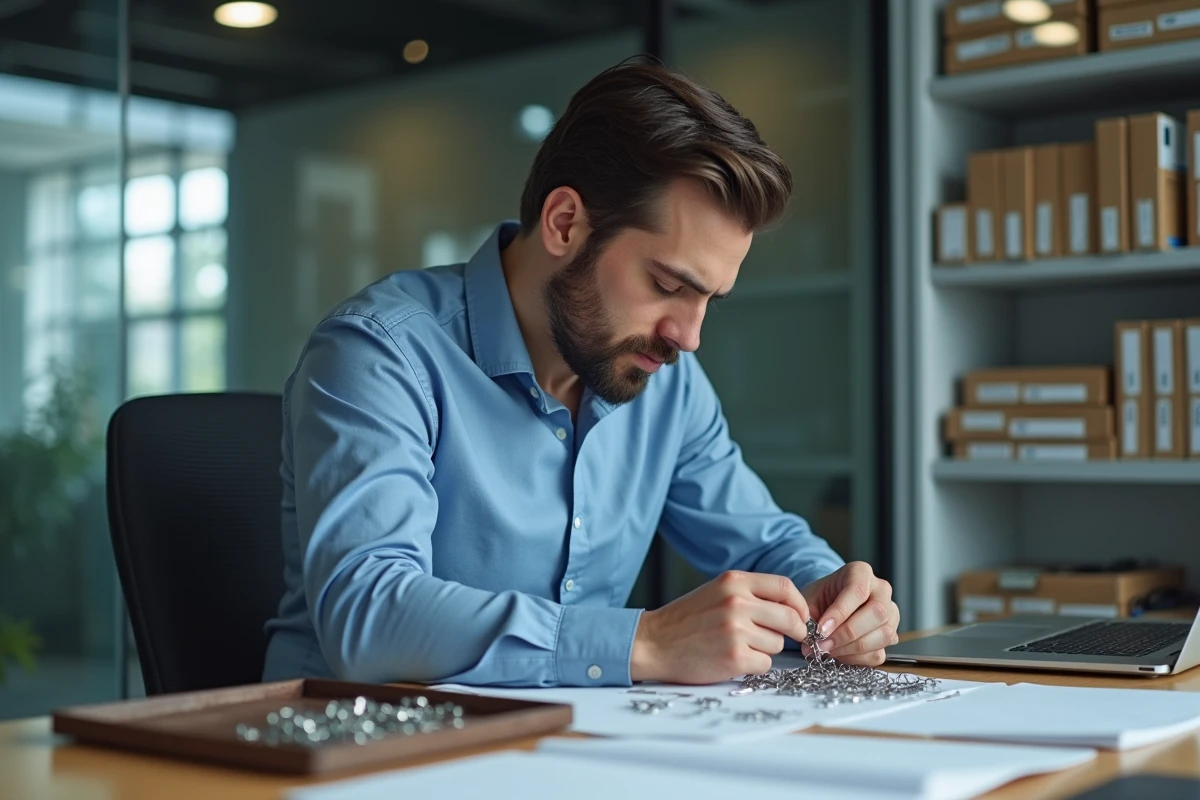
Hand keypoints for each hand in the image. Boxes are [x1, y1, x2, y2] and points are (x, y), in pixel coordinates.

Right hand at [630, 570, 809, 683]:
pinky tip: (733, 659)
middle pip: (790, 618)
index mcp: (734, 581)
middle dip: (794, 631)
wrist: (653, 643)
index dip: (798, 604)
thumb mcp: (716, 592)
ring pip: (777, 644)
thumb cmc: (686, 620)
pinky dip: (754, 665)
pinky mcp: (734, 657)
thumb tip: (790, 609)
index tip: (799, 616)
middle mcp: (737, 602)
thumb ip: (750, 594)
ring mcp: (736, 630)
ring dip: (765, 649)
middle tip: (786, 637)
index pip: (785, 587)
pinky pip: (765, 664)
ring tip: (739, 645)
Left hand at [800, 561, 899, 666]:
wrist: (828, 604)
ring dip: (852, 649)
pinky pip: (879, 653)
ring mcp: (890, 613)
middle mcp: (881, 590)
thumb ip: (809, 615)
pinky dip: (857, 658)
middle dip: (847, 633)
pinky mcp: (890, 635)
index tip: (821, 629)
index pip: (857, 591)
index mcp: (861, 572)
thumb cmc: (820, 598)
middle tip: (823, 644)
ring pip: (883, 634)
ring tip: (828, 650)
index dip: (840, 613)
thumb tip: (812, 638)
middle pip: (877, 613)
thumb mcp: (809, 598)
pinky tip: (839, 654)